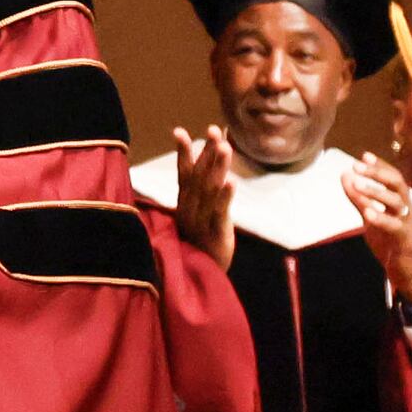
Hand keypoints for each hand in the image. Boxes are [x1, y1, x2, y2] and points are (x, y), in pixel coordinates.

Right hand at [167, 125, 234, 268]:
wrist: (198, 280)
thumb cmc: (197, 247)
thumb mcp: (195, 218)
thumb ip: (195, 196)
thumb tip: (199, 173)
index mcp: (183, 205)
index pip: (183, 174)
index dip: (183, 152)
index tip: (180, 131)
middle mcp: (189, 210)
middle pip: (198, 177)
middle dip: (207, 153)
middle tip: (216, 130)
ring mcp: (200, 222)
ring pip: (209, 190)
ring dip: (217, 167)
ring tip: (225, 147)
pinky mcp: (215, 235)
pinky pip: (219, 213)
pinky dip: (224, 197)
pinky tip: (231, 182)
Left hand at [342, 155, 411, 305]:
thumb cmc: (393, 243)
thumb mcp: (372, 219)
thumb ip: (360, 199)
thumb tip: (345, 175)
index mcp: (400, 202)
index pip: (393, 178)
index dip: (379, 166)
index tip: (364, 155)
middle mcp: (407, 209)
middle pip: (397, 184)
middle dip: (378, 173)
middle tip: (358, 165)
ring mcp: (409, 223)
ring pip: (397, 202)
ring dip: (377, 192)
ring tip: (358, 184)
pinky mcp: (407, 240)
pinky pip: (395, 226)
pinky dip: (382, 219)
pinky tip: (368, 212)